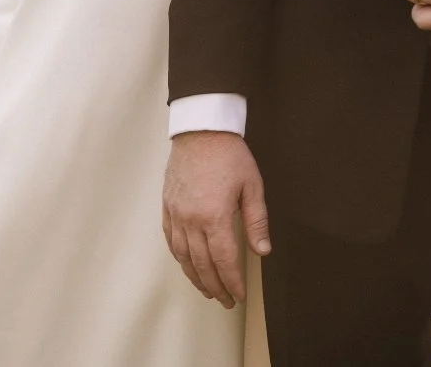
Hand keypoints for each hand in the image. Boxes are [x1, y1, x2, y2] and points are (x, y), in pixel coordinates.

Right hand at [161, 132, 268, 308]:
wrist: (201, 129)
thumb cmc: (229, 154)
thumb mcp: (252, 185)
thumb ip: (256, 221)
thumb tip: (262, 251)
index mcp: (215, 216)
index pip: (224, 261)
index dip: (232, 282)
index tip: (238, 296)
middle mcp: (192, 220)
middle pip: (203, 265)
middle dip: (216, 287)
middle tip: (225, 301)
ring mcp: (176, 214)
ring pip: (183, 257)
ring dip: (196, 278)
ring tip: (208, 290)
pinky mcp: (167, 207)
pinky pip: (171, 241)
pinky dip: (179, 258)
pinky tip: (188, 265)